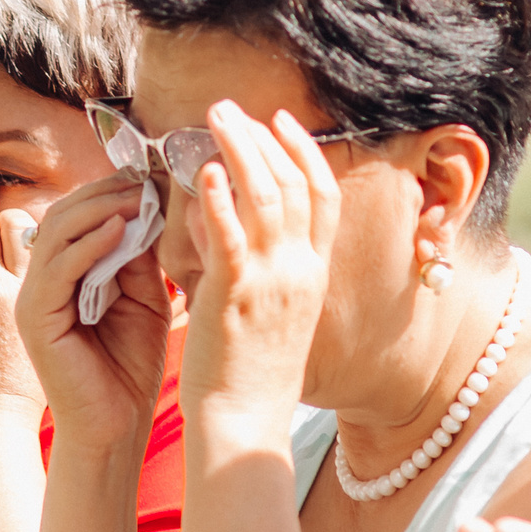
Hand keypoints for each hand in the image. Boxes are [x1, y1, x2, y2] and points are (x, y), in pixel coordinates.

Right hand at [16, 174, 172, 454]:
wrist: (116, 426)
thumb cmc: (131, 366)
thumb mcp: (143, 296)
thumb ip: (139, 254)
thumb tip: (147, 203)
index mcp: (65, 273)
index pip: (80, 214)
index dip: (113, 190)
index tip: (154, 173)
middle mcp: (42, 280)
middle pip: (64, 214)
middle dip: (107, 191)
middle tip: (148, 177)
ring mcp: (33, 298)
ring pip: (57, 233)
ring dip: (100, 209)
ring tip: (140, 196)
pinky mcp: (34, 318)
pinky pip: (58, 268)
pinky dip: (89, 244)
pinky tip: (121, 228)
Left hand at [180, 101, 336, 436]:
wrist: (245, 424)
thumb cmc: (249, 375)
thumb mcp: (267, 311)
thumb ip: (247, 260)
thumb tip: (214, 213)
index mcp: (314, 275)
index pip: (324, 197)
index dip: (304, 152)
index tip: (280, 120)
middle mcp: (302, 272)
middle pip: (296, 185)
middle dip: (264, 137)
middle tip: (229, 107)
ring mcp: (274, 283)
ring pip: (268, 198)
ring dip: (241, 149)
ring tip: (214, 117)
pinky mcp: (238, 297)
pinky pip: (233, 238)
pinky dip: (222, 199)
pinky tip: (206, 170)